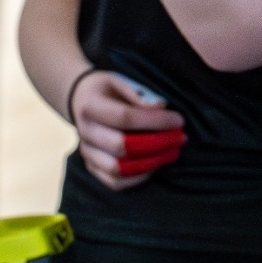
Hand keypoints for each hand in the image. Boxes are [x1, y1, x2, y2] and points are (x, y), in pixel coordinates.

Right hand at [70, 72, 185, 190]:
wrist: (80, 100)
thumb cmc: (108, 90)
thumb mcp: (120, 80)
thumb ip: (139, 94)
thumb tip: (161, 107)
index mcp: (90, 107)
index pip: (125, 118)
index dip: (156, 121)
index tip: (179, 120)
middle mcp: (86, 132)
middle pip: (121, 146)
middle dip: (158, 144)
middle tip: (181, 138)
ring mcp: (87, 152)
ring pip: (118, 168)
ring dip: (151, 163)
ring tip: (173, 153)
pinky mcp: (92, 166)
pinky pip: (114, 182)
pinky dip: (138, 178)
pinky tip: (156, 165)